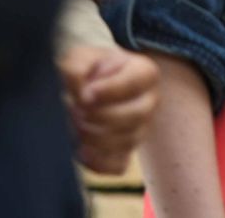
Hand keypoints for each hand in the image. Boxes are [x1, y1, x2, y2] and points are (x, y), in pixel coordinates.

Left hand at [58, 46, 160, 174]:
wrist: (88, 89)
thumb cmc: (87, 70)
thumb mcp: (81, 57)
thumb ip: (78, 66)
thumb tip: (82, 93)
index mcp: (144, 72)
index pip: (136, 83)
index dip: (109, 91)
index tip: (84, 95)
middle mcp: (150, 101)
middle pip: (136, 115)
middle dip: (100, 116)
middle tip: (76, 111)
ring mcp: (141, 129)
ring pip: (128, 141)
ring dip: (95, 138)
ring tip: (75, 126)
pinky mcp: (126, 152)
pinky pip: (118, 166)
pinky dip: (98, 163)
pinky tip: (80, 150)